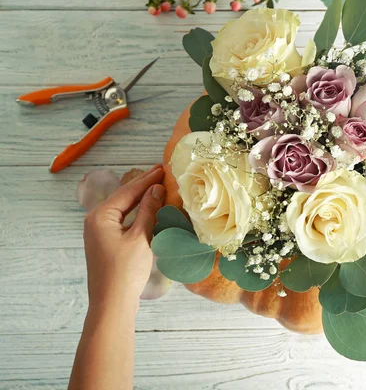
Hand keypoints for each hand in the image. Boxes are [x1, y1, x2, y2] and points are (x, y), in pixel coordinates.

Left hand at [83, 164, 164, 312]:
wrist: (112, 304)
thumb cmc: (125, 271)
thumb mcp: (140, 238)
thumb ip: (148, 211)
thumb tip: (156, 189)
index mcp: (100, 216)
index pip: (128, 192)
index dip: (147, 180)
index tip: (163, 168)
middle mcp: (96, 221)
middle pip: (123, 198)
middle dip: (142, 185)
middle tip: (161, 172)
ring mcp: (99, 233)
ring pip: (123, 209)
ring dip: (140, 198)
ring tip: (157, 186)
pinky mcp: (106, 243)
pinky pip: (123, 220)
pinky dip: (137, 213)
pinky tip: (149, 209)